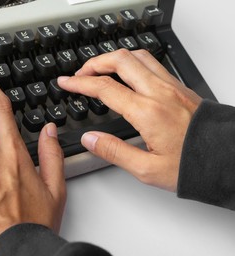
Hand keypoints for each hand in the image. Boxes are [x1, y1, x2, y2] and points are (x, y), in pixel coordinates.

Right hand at [57, 49, 201, 190]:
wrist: (226, 160)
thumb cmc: (192, 166)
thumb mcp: (147, 169)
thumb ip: (114, 151)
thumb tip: (90, 139)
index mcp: (148, 113)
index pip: (105, 88)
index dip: (80, 83)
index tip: (67, 83)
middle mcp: (160, 93)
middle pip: (120, 60)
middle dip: (94, 63)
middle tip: (81, 74)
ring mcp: (172, 87)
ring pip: (138, 56)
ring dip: (114, 58)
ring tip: (101, 69)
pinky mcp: (180, 87)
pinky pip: (152, 63)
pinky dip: (132, 62)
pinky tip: (128, 74)